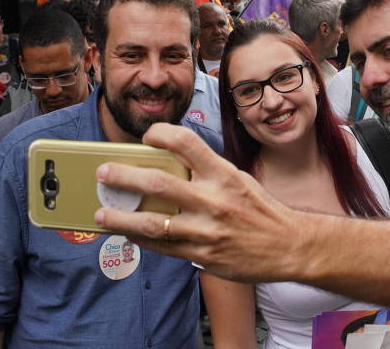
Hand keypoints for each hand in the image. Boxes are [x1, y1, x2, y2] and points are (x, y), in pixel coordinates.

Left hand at [93, 123, 300, 282]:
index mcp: (223, 174)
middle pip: (158, 183)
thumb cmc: (260, 209)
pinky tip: (128, 233)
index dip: (161, 133)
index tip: (147, 136)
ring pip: (152, 223)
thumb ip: (206, 172)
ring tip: (101, 214)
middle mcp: (213, 200)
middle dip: (124, 177)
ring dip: (121, 218)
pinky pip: (163, 247)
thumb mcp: (238, 180)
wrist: (288, 245)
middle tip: (104, 173)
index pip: (186, 142)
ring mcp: (206, 231)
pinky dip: (141, 239)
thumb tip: (167, 166)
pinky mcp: (202, 256)